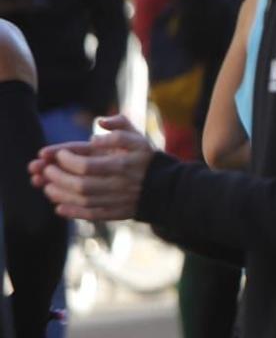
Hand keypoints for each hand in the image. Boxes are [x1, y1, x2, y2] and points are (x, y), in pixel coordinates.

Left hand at [29, 114, 152, 220]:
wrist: (168, 188)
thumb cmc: (145, 158)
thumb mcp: (137, 136)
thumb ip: (119, 124)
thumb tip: (100, 123)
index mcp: (122, 163)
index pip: (86, 164)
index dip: (65, 160)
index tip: (56, 154)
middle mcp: (119, 182)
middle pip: (81, 184)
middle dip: (58, 177)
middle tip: (46, 170)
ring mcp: (118, 199)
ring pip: (84, 200)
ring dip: (61, 194)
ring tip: (47, 187)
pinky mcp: (119, 212)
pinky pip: (93, 214)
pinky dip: (74, 212)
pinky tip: (59, 208)